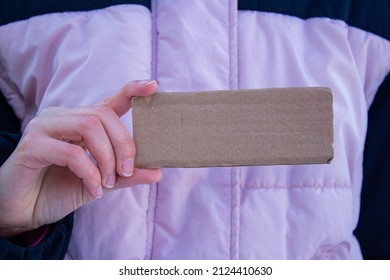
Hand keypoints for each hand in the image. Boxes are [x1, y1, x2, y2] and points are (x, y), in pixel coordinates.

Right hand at [0, 80, 161, 237]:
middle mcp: (62, 118)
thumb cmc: (59, 191)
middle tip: (128, 171)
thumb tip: (157, 172)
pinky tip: (94, 190)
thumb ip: (125, 175)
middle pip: (103, 115)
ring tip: (108, 182)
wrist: (24, 212)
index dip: (131, 91)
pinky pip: (71, 152)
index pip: (109, 102)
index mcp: (80, 123)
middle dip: (123, 144)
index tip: (153, 85)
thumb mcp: (101, 183)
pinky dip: (89, 172)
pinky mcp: (32, 146)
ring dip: (107, 157)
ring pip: (89, 126)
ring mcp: (44, 128)